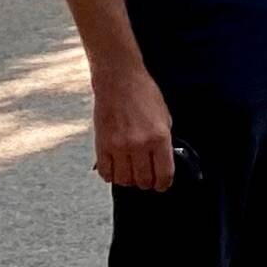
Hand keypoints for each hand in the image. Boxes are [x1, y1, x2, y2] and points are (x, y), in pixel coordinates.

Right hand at [93, 63, 176, 190]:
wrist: (119, 81)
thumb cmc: (144, 95)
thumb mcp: (165, 117)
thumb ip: (164, 142)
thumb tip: (162, 163)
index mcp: (160, 137)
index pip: (164, 174)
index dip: (163, 184)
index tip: (162, 185)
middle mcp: (139, 145)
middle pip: (143, 181)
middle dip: (147, 183)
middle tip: (146, 179)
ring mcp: (119, 146)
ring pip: (124, 180)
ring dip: (129, 180)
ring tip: (131, 172)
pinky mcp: (102, 145)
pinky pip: (106, 173)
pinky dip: (112, 175)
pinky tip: (116, 168)